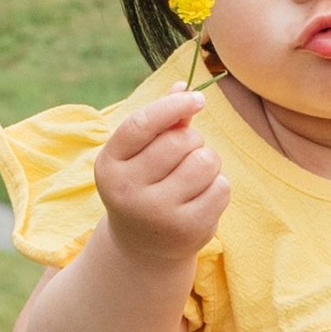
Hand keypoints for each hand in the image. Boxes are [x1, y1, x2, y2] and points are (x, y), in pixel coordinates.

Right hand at [94, 88, 228, 264]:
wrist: (143, 246)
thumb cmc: (144, 184)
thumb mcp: (141, 153)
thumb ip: (162, 120)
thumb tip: (183, 85)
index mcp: (109, 164)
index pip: (142, 124)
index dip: (172, 105)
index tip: (197, 99)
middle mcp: (127, 191)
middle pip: (180, 141)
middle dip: (192, 140)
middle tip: (184, 156)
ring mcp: (157, 213)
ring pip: (204, 162)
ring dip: (208, 161)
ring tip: (193, 175)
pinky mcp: (187, 230)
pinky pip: (221, 187)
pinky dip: (218, 186)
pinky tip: (200, 197)